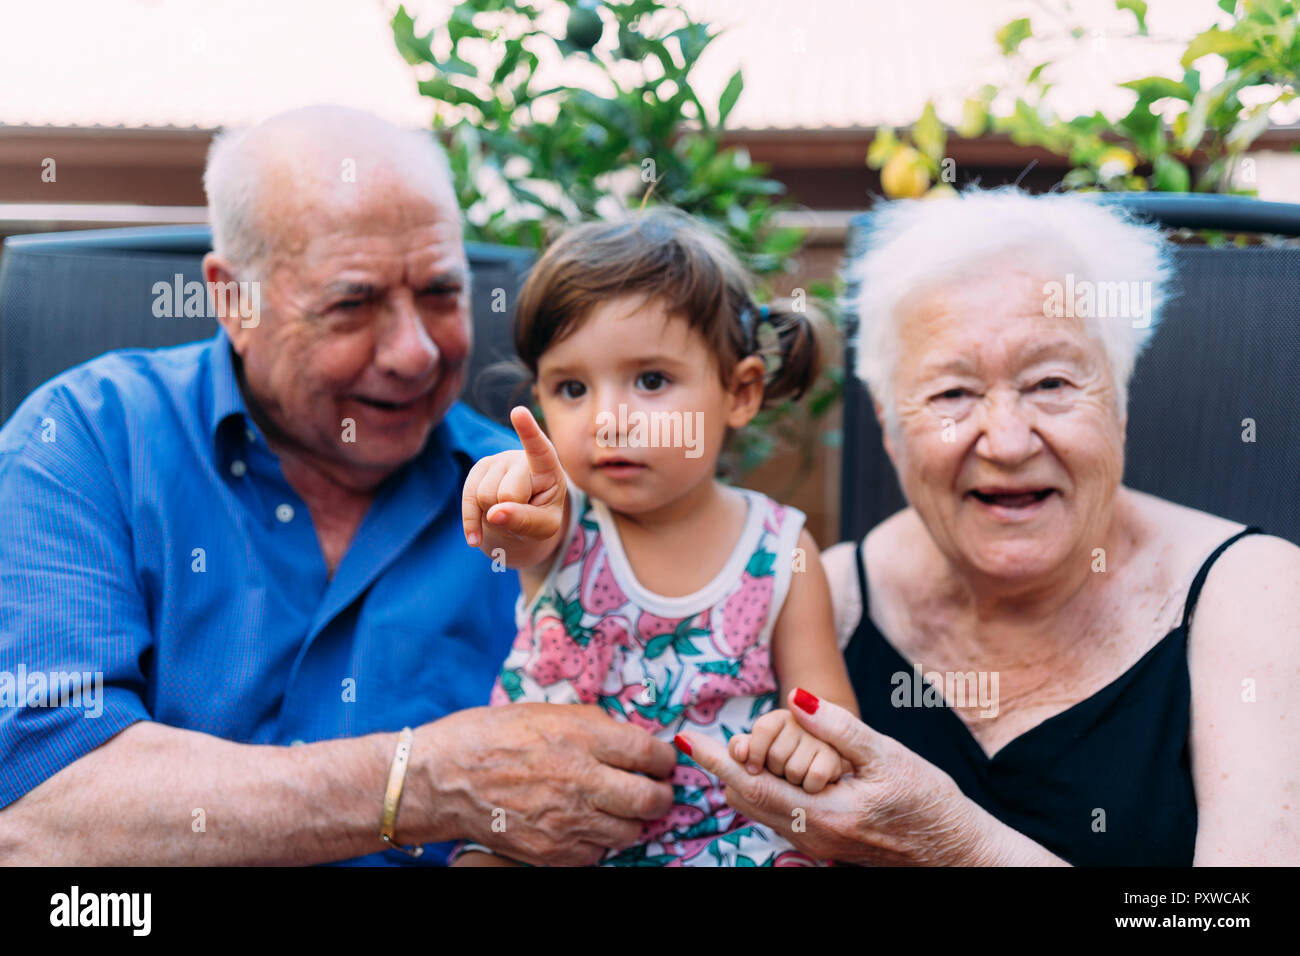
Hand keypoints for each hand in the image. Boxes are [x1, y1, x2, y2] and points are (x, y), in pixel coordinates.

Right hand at [412, 703, 675, 866]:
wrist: (444, 779)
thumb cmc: (490, 736)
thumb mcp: (547, 712)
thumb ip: (594, 725)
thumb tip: (631, 739)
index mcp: (581, 738)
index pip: (650, 754)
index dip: (665, 759)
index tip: (663, 761)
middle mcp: (580, 781)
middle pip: (651, 800)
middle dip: (661, 795)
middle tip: (655, 789)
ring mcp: (567, 821)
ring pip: (630, 832)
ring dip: (631, 820)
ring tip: (618, 807)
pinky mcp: (552, 851)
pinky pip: (597, 853)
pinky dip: (599, 840)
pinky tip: (586, 823)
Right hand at [462, 405, 566, 554]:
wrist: (519, 521)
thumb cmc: (539, 519)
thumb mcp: (544, 527)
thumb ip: (526, 521)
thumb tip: (494, 514)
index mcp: (548, 467)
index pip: (539, 449)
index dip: (528, 431)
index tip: (518, 412)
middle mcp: (520, 458)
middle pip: (507, 493)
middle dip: (511, 512)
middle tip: (520, 513)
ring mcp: (497, 461)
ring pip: (484, 496)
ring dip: (494, 515)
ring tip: (507, 511)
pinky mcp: (477, 470)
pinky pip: (468, 500)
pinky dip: (471, 522)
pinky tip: (475, 536)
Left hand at [678, 689, 998, 865]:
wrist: (958, 850)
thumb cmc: (930, 802)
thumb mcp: (888, 755)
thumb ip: (838, 728)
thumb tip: (797, 698)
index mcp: (825, 814)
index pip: (752, 784)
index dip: (717, 760)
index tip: (688, 739)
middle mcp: (814, 836)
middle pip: (747, 800)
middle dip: (725, 768)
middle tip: (707, 739)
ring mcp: (818, 844)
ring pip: (760, 809)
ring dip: (744, 778)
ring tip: (734, 749)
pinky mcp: (825, 843)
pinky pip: (779, 816)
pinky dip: (765, 790)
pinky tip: (770, 769)